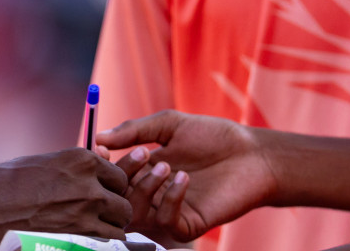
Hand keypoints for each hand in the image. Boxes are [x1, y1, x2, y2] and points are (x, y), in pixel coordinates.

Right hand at [0, 148, 131, 249]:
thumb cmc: (0, 186)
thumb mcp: (41, 164)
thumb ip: (71, 170)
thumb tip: (89, 175)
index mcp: (81, 161)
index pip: (119, 178)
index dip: (109, 190)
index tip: (97, 196)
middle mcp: (89, 188)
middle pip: (123, 205)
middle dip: (111, 214)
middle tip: (92, 219)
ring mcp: (85, 219)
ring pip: (118, 230)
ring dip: (106, 234)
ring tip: (84, 234)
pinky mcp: (79, 245)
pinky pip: (106, 249)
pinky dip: (97, 247)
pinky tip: (78, 243)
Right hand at [98, 111, 277, 244]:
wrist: (251, 154)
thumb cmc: (213, 136)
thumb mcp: (170, 124)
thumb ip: (135, 130)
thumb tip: (98, 136)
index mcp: (146, 169)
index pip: (112, 175)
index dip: (102, 165)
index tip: (100, 149)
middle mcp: (154, 193)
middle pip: (119, 196)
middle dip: (124, 174)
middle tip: (143, 154)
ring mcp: (170, 210)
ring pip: (137, 214)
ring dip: (145, 189)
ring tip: (165, 165)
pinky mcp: (189, 224)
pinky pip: (166, 222)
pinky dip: (169, 200)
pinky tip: (184, 178)